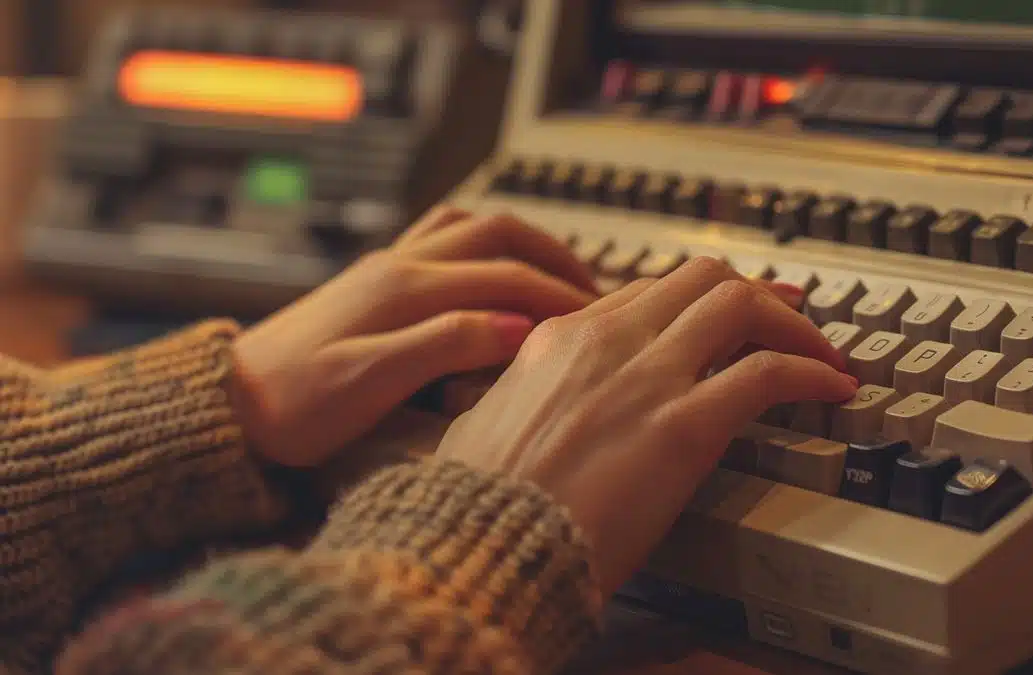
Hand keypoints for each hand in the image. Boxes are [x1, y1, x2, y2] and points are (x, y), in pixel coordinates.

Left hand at [229, 206, 597, 467]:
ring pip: (472, 227)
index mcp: (405, 291)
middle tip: (596, 293)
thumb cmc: (292, 409)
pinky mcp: (373, 281)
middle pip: (500, 237)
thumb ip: (445, 346)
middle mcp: (399, 267)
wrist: (226, 406)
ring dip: (523, 241)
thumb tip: (516, 327)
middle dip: (555, 260)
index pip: (507, 280)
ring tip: (557, 272)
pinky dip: (481, 240)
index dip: (560, 297)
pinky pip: (439, 236)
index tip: (602, 319)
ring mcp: (385, 267)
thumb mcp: (369, 385)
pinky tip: (492, 266)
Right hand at [434, 257, 857, 596]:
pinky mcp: (684, 425)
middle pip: (703, 278)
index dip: (696, 300)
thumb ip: (517, 400)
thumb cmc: (474, 502)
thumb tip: (526, 403)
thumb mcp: (480, 426)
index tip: (722, 315)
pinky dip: (812, 372)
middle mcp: (608, 342)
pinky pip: (770, 374)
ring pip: (742, 305)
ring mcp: (648, 377)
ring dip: (793, 323)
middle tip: (789, 312)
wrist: (483, 545)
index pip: (647, 293)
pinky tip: (833, 388)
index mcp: (559, 339)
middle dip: (755, 292)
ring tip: (822, 350)